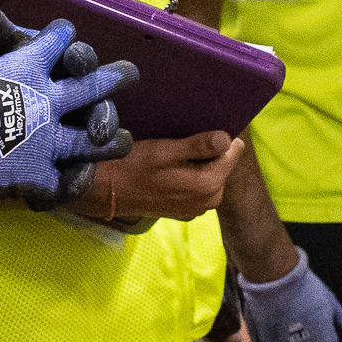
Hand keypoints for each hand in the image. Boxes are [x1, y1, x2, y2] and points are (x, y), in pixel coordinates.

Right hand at [0, 2, 136, 209]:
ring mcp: (44, 142)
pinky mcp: (33, 177)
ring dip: (108, 136)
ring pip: (89, 139)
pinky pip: (61, 182)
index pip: (57, 42)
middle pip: (91, 87)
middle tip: (132, 74)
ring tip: (125, 138)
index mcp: (26, 68)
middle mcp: (45, 103)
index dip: (62, 34)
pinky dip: (69, 183)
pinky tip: (76, 182)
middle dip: (114, 78)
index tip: (65, 32)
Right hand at [77, 131, 243, 226]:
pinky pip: (200, 186)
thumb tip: (227, 138)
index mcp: (208, 185)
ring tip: (176, 154)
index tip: (200, 130)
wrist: (109, 191)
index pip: (233, 152)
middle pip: (223, 164)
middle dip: (210, 152)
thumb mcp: (165, 150)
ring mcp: (198, 208)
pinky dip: (192, 175)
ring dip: (200, 163)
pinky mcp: (187, 211)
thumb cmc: (134, 166)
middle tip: (183, 142)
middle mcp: (208, 201)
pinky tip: (173, 169)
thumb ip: (198, 146)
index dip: (220, 137)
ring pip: (213, 175)